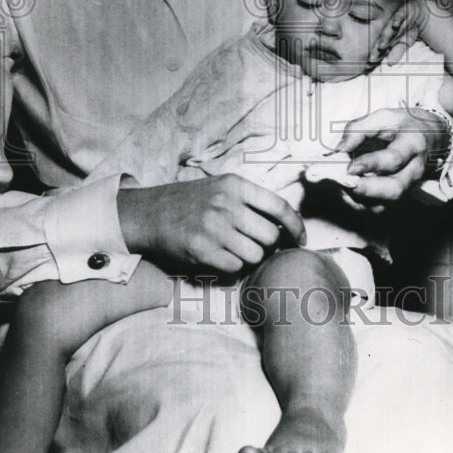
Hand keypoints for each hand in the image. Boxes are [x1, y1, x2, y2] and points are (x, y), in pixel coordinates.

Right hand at [117, 174, 305, 274]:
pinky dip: (231, 267)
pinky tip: (218, 256)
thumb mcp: (222, 187)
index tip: (302, 239)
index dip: (296, 226)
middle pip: (270, 236)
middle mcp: (227, 204)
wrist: (150, 212)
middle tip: (252, 243)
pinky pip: (234, 267)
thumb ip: (251, 200)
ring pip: (254, 255)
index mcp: (236, 185)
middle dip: (267, 245)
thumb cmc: (192, 201)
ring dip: (249, 257)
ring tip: (232, 248)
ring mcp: (214, 228)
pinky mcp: (201, 250)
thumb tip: (286, 224)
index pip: (280, 207)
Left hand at [336, 107, 451, 207]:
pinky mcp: (401, 194)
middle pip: (395, 189)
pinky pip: (382, 207)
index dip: (370, 164)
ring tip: (343, 185)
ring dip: (362, 198)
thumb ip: (359, 129)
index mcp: (412, 144)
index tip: (349, 167)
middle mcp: (414, 169)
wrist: (430, 136)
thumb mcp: (383, 117)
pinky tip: (348, 191)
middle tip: (345, 182)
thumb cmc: (402, 125)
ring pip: (388, 203)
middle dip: (367, 190)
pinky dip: (362, 203)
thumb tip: (340, 149)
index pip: (393, 159)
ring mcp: (409, 185)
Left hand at [369, 0, 431, 65]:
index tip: (369, 65)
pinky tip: (395, 24)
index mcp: (389, 37)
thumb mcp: (406, 42)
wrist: (419, 13)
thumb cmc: (409, 29)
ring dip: (386, 37)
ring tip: (381, 46)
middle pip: (383, 40)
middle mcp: (390, 30)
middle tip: (372, 58)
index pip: (381, 48)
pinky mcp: (403, 12)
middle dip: (377, 49)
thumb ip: (397, 52)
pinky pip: (400, 16)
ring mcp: (396, 21)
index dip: (376, 55)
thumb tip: (390, 64)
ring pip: (390, 29)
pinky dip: (397, 19)